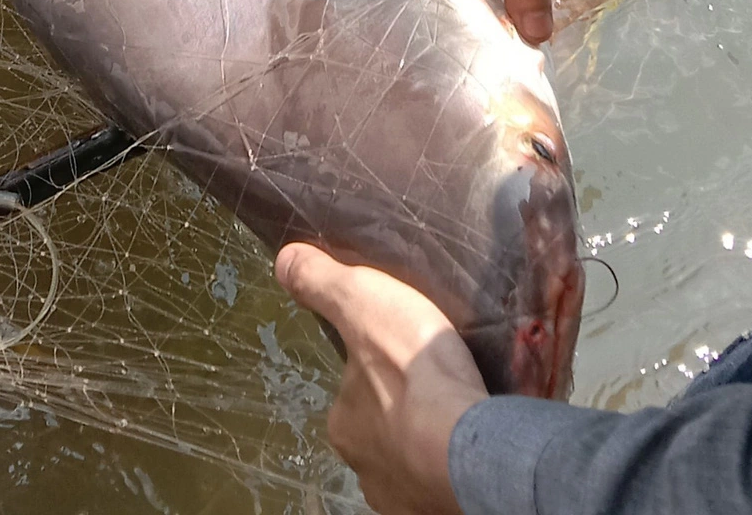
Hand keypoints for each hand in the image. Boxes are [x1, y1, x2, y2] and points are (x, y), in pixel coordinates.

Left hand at [277, 243, 484, 514]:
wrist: (466, 444)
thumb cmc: (410, 369)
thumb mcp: (361, 301)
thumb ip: (322, 283)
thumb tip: (283, 262)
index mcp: (343, 424)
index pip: (353, 393)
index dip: (375, 374)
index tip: (401, 359)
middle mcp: (363, 468)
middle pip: (380, 431)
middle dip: (400, 412)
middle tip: (432, 386)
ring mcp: (401, 494)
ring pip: (409, 460)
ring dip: (424, 440)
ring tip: (454, 412)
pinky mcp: (437, 509)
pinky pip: (439, 483)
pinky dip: (449, 465)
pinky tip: (468, 445)